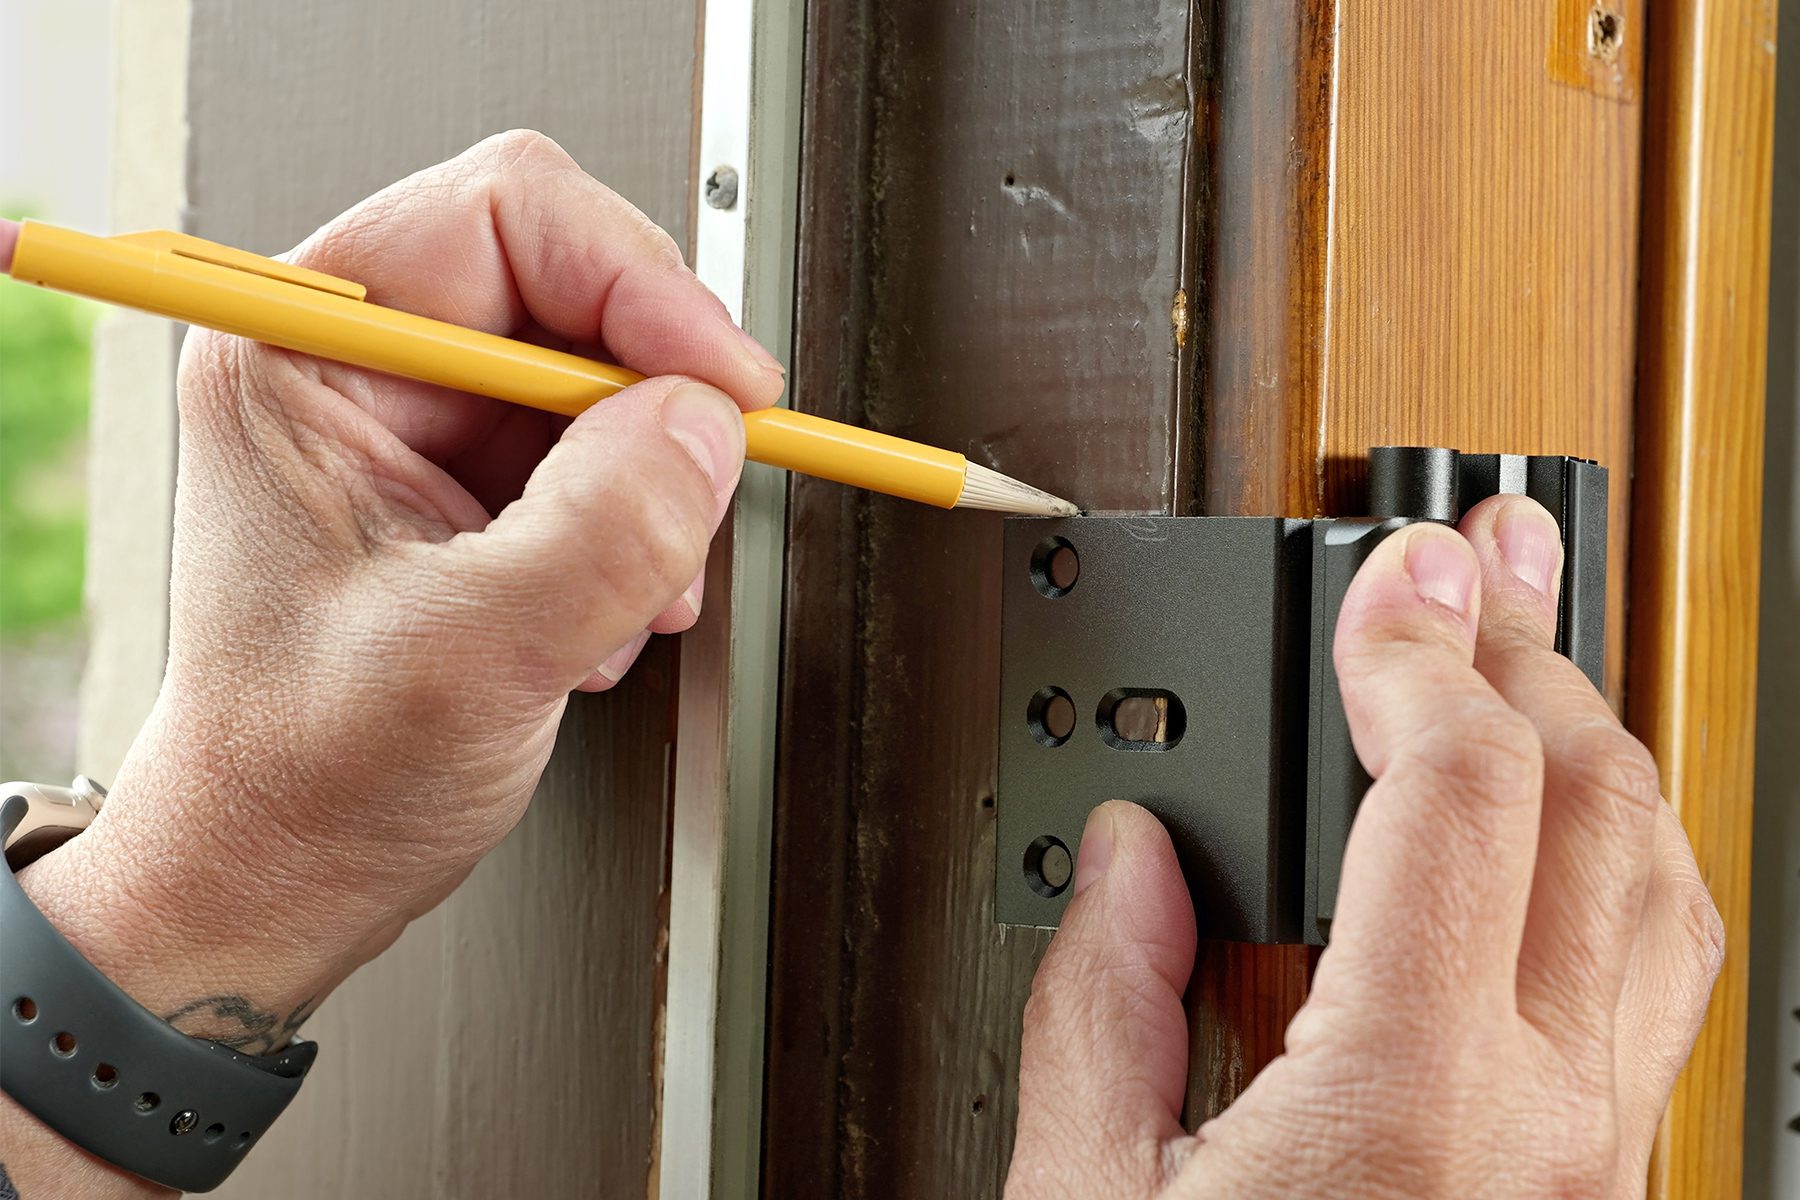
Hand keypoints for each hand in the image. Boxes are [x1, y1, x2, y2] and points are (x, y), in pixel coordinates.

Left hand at [15, 131, 779, 1076]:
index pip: (506, 219)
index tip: (723, 383)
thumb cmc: (304, 774)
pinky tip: (605, 614)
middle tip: (693, 492)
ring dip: (653, 484)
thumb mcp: (467, 657)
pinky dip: (643, 529)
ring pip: (610, 375)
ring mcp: (426, 424)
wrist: (288, 869)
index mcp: (306, 358)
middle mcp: (364, 369)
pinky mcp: (477, 481)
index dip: (640, 286)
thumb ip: (600, 531)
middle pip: (574, 286)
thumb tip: (706, 426)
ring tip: (624, 597)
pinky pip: (612, 451)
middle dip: (655, 399)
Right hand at [1008, 496, 1723, 1197]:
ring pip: (1667, 895)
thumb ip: (1101, 1009)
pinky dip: (1616, 866)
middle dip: (1532, 650)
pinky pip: (1656, 988)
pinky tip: (1555, 836)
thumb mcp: (1089, 1196)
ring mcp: (1593, 1161)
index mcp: (1404, 1107)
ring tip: (1531, 663)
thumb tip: (1127, 862)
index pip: (1460, 793)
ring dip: (1597, 747)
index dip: (1419, 648)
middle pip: (1601, 809)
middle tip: (1488, 560)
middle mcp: (1542, 1127)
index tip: (1388, 582)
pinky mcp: (1595, 1188)